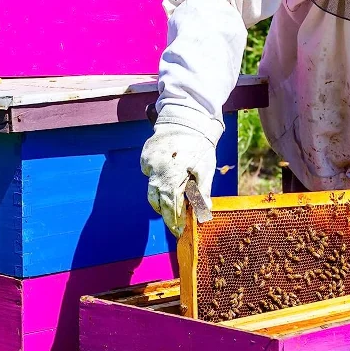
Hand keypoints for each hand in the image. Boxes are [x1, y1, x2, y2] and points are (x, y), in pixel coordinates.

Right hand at [140, 122, 215, 236]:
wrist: (186, 119)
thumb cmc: (199, 146)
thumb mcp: (205, 169)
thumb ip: (202, 192)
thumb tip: (204, 213)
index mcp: (173, 173)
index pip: (171, 204)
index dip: (174, 220)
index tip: (178, 232)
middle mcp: (156, 169)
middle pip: (157, 200)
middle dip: (166, 214)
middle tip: (176, 223)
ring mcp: (148, 162)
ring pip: (151, 189)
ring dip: (161, 200)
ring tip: (173, 205)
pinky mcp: (145, 157)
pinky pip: (149, 175)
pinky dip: (158, 181)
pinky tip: (169, 178)